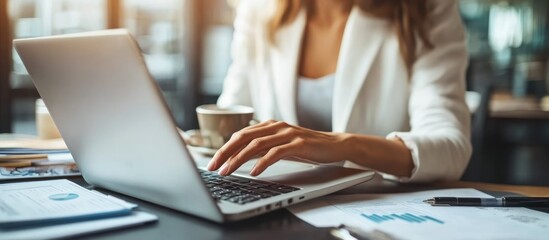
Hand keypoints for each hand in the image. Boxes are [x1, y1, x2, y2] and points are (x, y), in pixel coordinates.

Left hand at [206, 120, 348, 175]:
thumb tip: (239, 156)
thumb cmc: (307, 146)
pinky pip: (276, 153)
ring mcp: (287, 133)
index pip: (240, 135)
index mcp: (269, 125)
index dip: (224, 148)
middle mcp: (276, 126)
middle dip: (225, 153)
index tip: (213, 162)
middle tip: (213, 167)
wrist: (335, 144)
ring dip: (239, 159)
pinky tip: (254, 172)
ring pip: (256, 145)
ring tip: (228, 171)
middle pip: (243, 137)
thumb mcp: (281, 144)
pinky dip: (262, 163)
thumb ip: (263, 147)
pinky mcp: (298, 144)